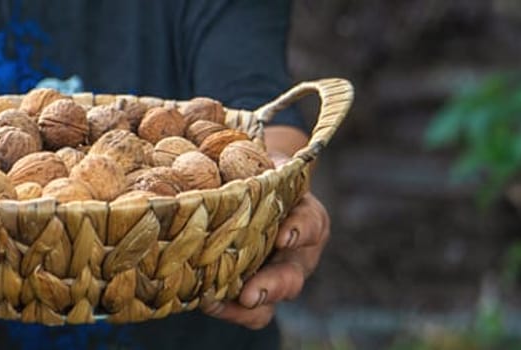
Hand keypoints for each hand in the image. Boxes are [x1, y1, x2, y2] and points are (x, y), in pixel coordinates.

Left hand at [204, 164, 329, 328]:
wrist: (251, 188)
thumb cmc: (257, 172)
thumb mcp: (261, 162)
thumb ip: (254, 161)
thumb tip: (220, 135)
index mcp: (305, 215)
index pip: (310, 223)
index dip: (299, 230)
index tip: (283, 236)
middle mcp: (297, 251)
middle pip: (294, 273)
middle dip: (273, 285)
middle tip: (251, 293)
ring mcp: (279, 273)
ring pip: (275, 297)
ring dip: (253, 305)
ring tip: (230, 305)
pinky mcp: (258, 290)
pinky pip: (254, 311)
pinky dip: (233, 311)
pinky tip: (210, 304)